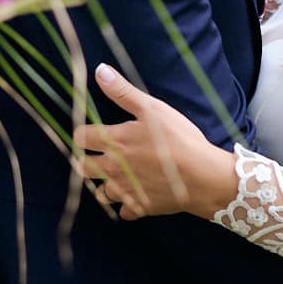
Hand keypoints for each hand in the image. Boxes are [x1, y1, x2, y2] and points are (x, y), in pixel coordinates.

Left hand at [72, 64, 238, 219]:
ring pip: (101, 193)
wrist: (202, 176)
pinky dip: (127, 205)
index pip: (80, 138)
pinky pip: (124, 212)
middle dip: (87, 161)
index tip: (92, 133)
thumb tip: (99, 71)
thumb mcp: (152, 108)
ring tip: (118, 176)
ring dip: (105, 185)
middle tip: (100, 155)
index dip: (83, 134)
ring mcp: (126, 190)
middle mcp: (113, 168)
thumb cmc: (178, 139)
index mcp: (114, 142)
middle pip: (83, 168)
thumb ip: (123, 92)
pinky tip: (137, 195)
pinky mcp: (140, 207)